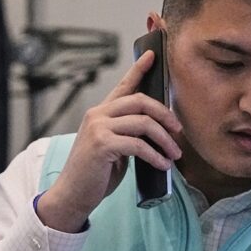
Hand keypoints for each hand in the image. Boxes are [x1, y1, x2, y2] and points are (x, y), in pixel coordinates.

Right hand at [36, 50, 181, 232]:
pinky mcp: (102, 144)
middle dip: (165, 115)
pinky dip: (155, 156)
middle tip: (178, 131)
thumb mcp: (112, 148)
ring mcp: (98, 128)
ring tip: (174, 155)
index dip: (139, 69)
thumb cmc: (94, 174)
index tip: (154, 55)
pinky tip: (162, 165)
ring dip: (165, 140)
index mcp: (100, 113)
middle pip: (141, 101)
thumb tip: (156, 132)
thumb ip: (128, 134)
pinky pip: (138, 145)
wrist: (72, 195)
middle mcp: (97, 115)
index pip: (123, 86)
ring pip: (143, 123)